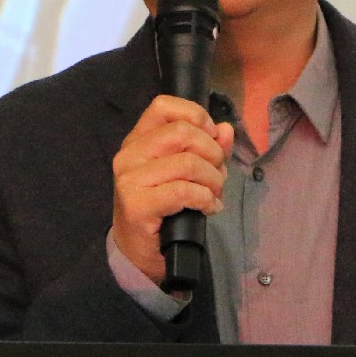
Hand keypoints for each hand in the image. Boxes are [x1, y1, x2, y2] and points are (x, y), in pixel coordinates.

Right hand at [112, 95, 234, 283]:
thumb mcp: (186, 172)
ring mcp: (130, 180)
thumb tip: (226, 129)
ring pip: (187, 163)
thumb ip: (208, 147)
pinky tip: (209, 208)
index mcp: (138, 140)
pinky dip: (206, 199)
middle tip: (218, 174)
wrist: (140, 251)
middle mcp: (129, 155)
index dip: (196, 115)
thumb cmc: (163, 207)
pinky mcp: (137, 205)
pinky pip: (184, 191)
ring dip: (213, 179)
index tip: (211, 137)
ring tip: (215, 193)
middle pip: (182, 133)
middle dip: (212, 153)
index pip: (163, 106)